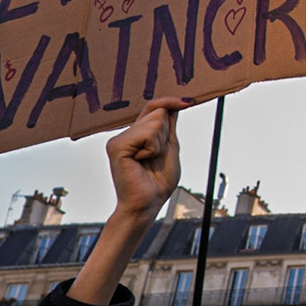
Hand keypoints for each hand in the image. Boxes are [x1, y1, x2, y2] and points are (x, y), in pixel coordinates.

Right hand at [106, 97, 186, 220]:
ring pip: (155, 121)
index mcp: (137, 133)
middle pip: (159, 111)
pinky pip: (148, 134)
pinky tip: (141, 162)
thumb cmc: (158, 182)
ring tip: (148, 160)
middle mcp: (126, 133)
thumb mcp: (169, 147)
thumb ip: (169, 126)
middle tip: (155, 156)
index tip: (189, 102)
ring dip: (159, 143)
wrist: (146, 204)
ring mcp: (119, 139)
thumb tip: (178, 103)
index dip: (170, 101)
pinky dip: (152, 148)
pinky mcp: (116, 146)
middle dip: (166, 134)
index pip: (154, 107)